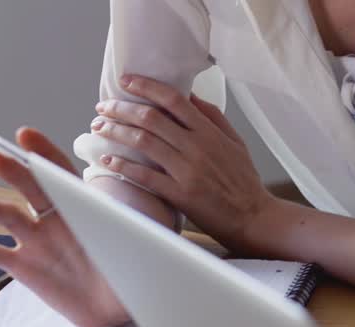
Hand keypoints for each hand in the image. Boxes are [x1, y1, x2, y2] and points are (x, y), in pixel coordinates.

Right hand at [0, 128, 128, 326]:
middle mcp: (54, 217)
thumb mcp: (135, 247)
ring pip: (9, 217)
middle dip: (14, 172)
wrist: (118, 307)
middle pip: (30, 188)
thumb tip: (137, 222)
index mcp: (82, 206)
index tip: (25, 134)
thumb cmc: (128, 270)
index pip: (60, 174)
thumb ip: (130, 230)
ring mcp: (35, 240)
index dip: (43, 153)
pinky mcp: (22, 266)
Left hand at [92, 74, 275, 248]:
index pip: (173, 99)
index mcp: (209, 132)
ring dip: (116, 132)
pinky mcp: (180, 194)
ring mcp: (187, 171)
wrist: (255, 217)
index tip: (126, 81)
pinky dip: (123, 165)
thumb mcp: (236, 142)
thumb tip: (190, 96)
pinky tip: (108, 160)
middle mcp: (197, 147)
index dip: (146, 86)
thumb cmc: (245, 182)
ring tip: (99, 128)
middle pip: (151, 118)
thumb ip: (213, 118)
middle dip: (121, 108)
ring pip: (143, 142)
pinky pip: (145, 175)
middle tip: (103, 107)